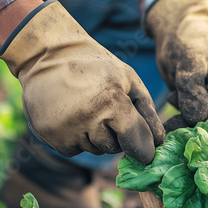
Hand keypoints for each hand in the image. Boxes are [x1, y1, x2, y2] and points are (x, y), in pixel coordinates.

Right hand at [0, 0, 164, 163]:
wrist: (48, 55)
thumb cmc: (97, 66)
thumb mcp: (128, 79)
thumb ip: (147, 111)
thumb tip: (159, 143)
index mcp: (111, 101)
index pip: (135, 142)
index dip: (143, 148)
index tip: (146, 152)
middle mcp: (87, 118)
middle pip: (114, 148)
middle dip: (116, 134)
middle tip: (105, 109)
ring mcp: (66, 129)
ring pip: (94, 150)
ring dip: (95, 135)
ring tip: (85, 108)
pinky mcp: (49, 137)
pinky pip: (74, 150)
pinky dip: (77, 138)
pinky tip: (71, 115)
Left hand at [145, 0, 207, 131]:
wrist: (182, 36)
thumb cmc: (184, 43)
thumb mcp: (185, 62)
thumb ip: (191, 89)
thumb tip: (196, 118)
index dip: (195, 122)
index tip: (170, 123)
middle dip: (193, 119)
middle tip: (172, 101)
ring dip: (190, 117)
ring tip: (176, 94)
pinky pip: (207, 120)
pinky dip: (190, 115)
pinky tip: (180, 98)